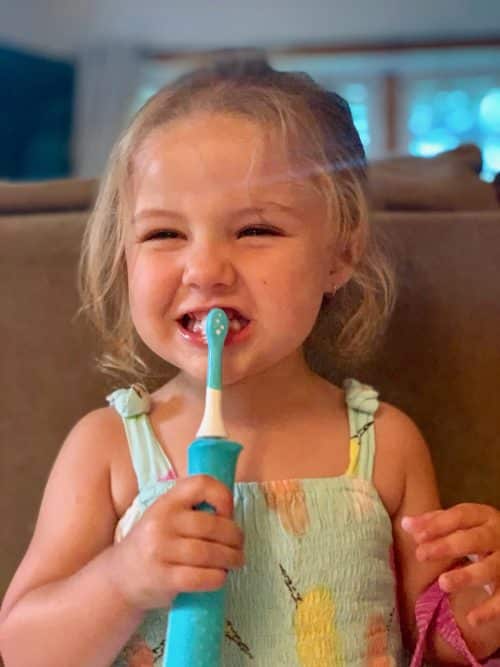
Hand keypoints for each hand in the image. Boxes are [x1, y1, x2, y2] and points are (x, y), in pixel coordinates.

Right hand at [108, 474, 244, 610]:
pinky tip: (221, 577)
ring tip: (236, 561)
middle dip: (234, 537)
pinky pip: (200, 578)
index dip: (222, 495)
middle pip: (211, 524)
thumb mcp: (165, 516)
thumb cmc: (154, 543)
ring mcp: (160, 551)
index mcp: (166, 502)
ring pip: (209, 552)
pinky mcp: (163, 579)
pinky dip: (217, 578)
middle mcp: (161, 522)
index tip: (228, 513)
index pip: (201, 484)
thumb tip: (231, 515)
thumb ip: (191, 509)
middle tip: (239, 545)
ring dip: (231, 558)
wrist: (121, 578)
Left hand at [402, 503, 499, 625]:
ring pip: (490, 568)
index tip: (416, 536)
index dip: (437, 525)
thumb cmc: (480, 533)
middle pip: (474, 540)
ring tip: (442, 583)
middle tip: (420, 555)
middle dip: (447, 546)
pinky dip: (489, 610)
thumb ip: (434, 523)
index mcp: (483, 516)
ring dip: (466, 576)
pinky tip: (471, 619)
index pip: (459, 516)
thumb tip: (405, 524)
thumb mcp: (462, 524)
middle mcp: (498, 536)